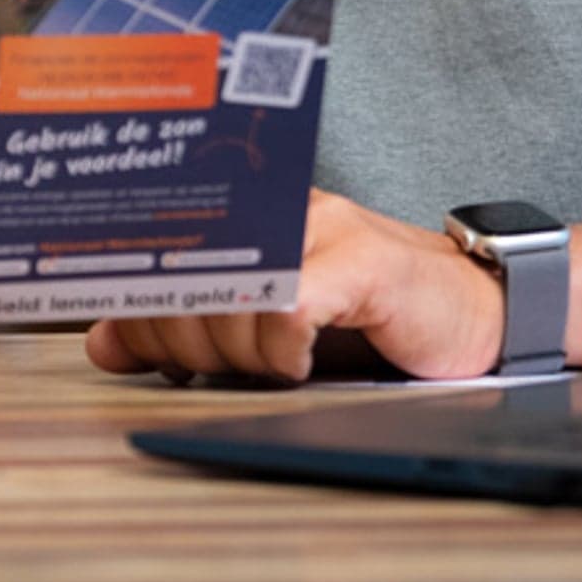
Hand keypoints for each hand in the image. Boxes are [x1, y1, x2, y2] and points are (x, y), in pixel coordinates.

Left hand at [86, 189, 502, 385]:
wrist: (476, 315)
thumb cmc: (372, 320)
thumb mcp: (267, 328)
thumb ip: (188, 329)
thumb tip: (106, 343)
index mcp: (248, 214)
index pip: (163, 249)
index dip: (140, 305)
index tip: (136, 345)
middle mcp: (281, 210)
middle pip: (190, 275)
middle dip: (184, 342)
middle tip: (211, 371)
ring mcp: (325, 229)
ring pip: (233, 294)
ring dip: (236, 353)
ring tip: (264, 368)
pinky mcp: (365, 263)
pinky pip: (291, 308)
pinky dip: (281, 351)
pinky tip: (298, 363)